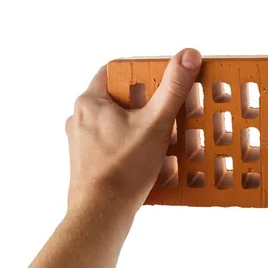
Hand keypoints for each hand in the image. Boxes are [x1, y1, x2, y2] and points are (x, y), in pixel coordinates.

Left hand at [65, 48, 201, 215]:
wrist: (101, 213)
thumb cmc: (124, 167)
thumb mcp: (156, 123)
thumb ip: (173, 87)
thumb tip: (188, 54)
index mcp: (90, 102)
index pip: (114, 72)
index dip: (140, 73)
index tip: (161, 80)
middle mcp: (80, 119)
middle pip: (116, 98)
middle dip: (143, 102)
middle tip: (168, 109)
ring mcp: (81, 143)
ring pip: (114, 123)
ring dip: (136, 125)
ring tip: (162, 134)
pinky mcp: (87, 163)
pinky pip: (111, 144)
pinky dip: (129, 145)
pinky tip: (148, 157)